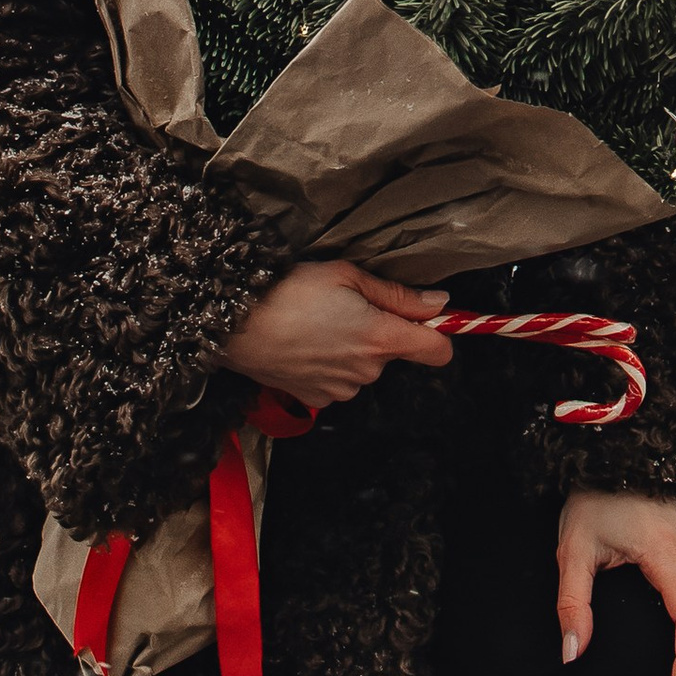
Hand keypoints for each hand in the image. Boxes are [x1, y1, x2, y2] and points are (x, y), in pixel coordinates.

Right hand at [220, 258, 454, 411]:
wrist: (236, 325)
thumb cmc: (291, 291)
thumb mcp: (347, 276)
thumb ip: (398, 295)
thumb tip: (438, 304)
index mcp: (380, 338)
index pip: (437, 352)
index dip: (439, 335)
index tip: (431, 320)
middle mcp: (366, 371)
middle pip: (394, 353)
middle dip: (380, 331)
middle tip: (349, 306)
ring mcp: (341, 389)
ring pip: (365, 366)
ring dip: (354, 348)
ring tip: (321, 323)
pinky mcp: (317, 399)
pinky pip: (340, 380)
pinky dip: (331, 364)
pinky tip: (307, 344)